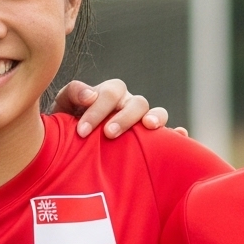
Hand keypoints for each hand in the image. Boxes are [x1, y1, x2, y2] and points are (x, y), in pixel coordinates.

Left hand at [53, 78, 175, 138]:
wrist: (69, 150)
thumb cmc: (66, 125)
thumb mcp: (62, 106)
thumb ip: (72, 93)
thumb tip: (89, 95)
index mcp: (109, 94)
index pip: (110, 92)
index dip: (97, 110)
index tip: (82, 131)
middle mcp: (129, 105)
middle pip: (137, 102)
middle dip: (124, 117)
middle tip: (109, 134)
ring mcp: (142, 122)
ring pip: (156, 113)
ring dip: (154, 118)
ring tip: (148, 127)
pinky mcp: (151, 141)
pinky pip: (169, 135)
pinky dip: (176, 134)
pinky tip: (180, 136)